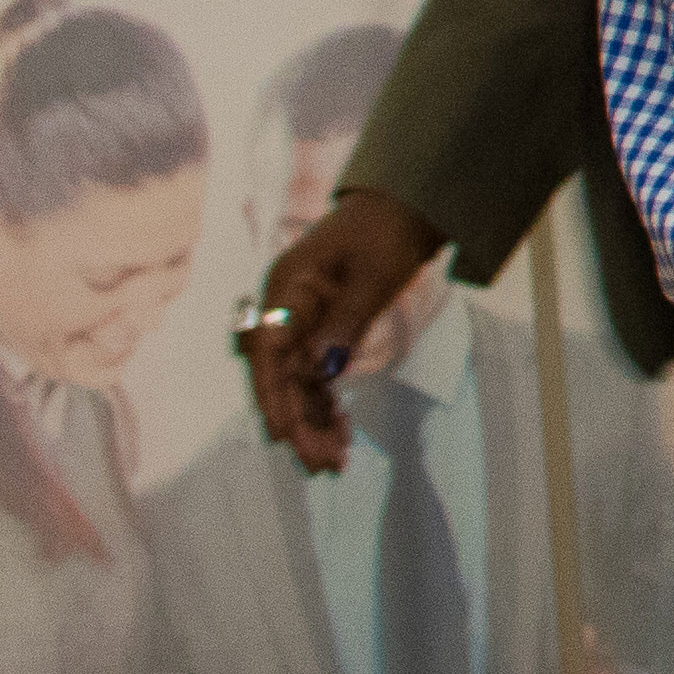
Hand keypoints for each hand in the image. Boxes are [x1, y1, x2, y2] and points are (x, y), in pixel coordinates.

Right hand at [239, 186, 442, 472]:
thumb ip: (348, 320)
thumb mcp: (375, 273)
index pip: (270, 351)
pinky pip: (316, 378)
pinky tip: (340, 438)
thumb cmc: (386, 231)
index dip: (274, 396)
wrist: (403, 208)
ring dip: (312, 423)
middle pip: (281, 375)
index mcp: (286, 288)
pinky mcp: (320, 333)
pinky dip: (326, 407)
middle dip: (297, 422)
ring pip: (298, 383)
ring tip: (331, 464)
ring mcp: (300, 323)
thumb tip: (322, 370)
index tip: (285, 434)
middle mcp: (284, 309)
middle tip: (320, 465)